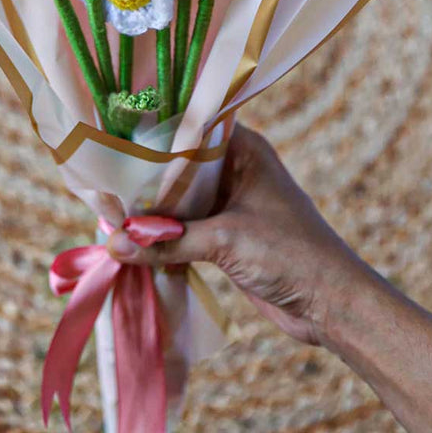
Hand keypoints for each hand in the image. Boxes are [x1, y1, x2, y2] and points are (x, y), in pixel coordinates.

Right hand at [107, 123, 368, 346]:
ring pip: (178, 199)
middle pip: (179, 165)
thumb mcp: (225, 241)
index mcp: (244, 150)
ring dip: (150, 211)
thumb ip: (168, 240)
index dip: (154, 131)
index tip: (114, 134)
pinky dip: (161, 235)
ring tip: (107, 210)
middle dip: (144, 176)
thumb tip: (114, 243)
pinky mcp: (225, 237)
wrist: (331, 305)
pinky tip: (131, 241)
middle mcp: (235, 170)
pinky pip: (183, 228)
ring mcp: (230, 204)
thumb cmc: (289, 254)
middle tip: (100, 178)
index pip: (191, 127)